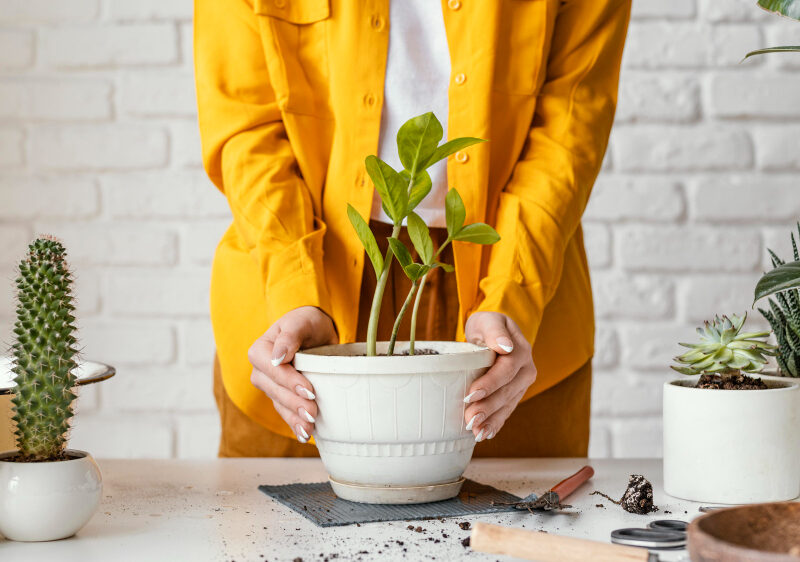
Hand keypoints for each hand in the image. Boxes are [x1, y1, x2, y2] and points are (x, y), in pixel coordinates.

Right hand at [247, 306, 337, 441]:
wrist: (316, 331)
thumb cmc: (307, 323)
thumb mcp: (300, 322)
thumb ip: (289, 336)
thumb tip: (277, 357)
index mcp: (260, 350)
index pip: (271, 369)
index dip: (288, 381)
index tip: (308, 390)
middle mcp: (261, 371)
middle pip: (274, 390)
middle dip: (294, 403)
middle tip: (313, 412)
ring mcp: (271, 386)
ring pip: (279, 404)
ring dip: (294, 418)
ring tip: (309, 428)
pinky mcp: (282, 397)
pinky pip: (286, 413)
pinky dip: (294, 424)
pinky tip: (304, 435)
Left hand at [463, 311, 536, 441]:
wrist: (495, 333)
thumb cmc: (487, 325)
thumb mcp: (489, 321)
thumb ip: (495, 331)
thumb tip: (505, 346)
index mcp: (521, 350)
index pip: (507, 369)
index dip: (490, 383)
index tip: (471, 394)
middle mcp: (526, 369)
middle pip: (507, 391)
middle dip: (488, 407)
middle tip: (470, 419)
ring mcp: (522, 384)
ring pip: (508, 404)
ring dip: (491, 420)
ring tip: (476, 432)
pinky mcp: (515, 394)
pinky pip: (507, 410)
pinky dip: (496, 423)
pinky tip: (485, 434)